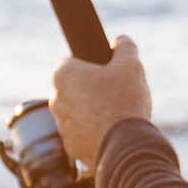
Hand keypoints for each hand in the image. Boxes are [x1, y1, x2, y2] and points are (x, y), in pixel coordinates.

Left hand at [50, 37, 152, 171]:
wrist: (126, 146)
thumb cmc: (125, 101)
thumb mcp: (131, 65)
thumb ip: (125, 47)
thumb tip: (120, 40)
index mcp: (64, 76)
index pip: (69, 63)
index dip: (88, 65)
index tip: (104, 72)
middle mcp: (56, 100)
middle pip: (73, 89)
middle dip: (90, 89)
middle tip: (114, 93)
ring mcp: (62, 125)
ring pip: (77, 112)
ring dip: (91, 111)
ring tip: (116, 114)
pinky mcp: (71, 146)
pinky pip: (81, 134)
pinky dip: (94, 132)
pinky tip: (112, 132)